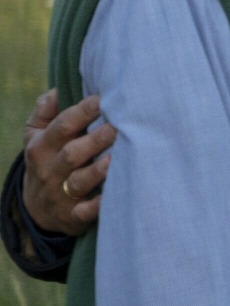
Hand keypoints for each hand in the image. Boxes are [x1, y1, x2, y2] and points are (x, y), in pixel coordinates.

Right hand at [21, 90, 112, 234]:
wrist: (36, 208)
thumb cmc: (46, 161)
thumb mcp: (36, 137)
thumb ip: (45, 113)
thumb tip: (57, 89)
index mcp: (41, 147)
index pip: (62, 126)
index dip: (82, 112)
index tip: (103, 99)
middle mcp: (50, 170)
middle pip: (72, 153)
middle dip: (95, 140)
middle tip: (119, 126)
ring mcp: (60, 194)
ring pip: (79, 181)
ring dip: (98, 171)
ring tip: (117, 158)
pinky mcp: (72, 216)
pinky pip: (85, 212)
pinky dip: (98, 206)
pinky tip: (113, 196)